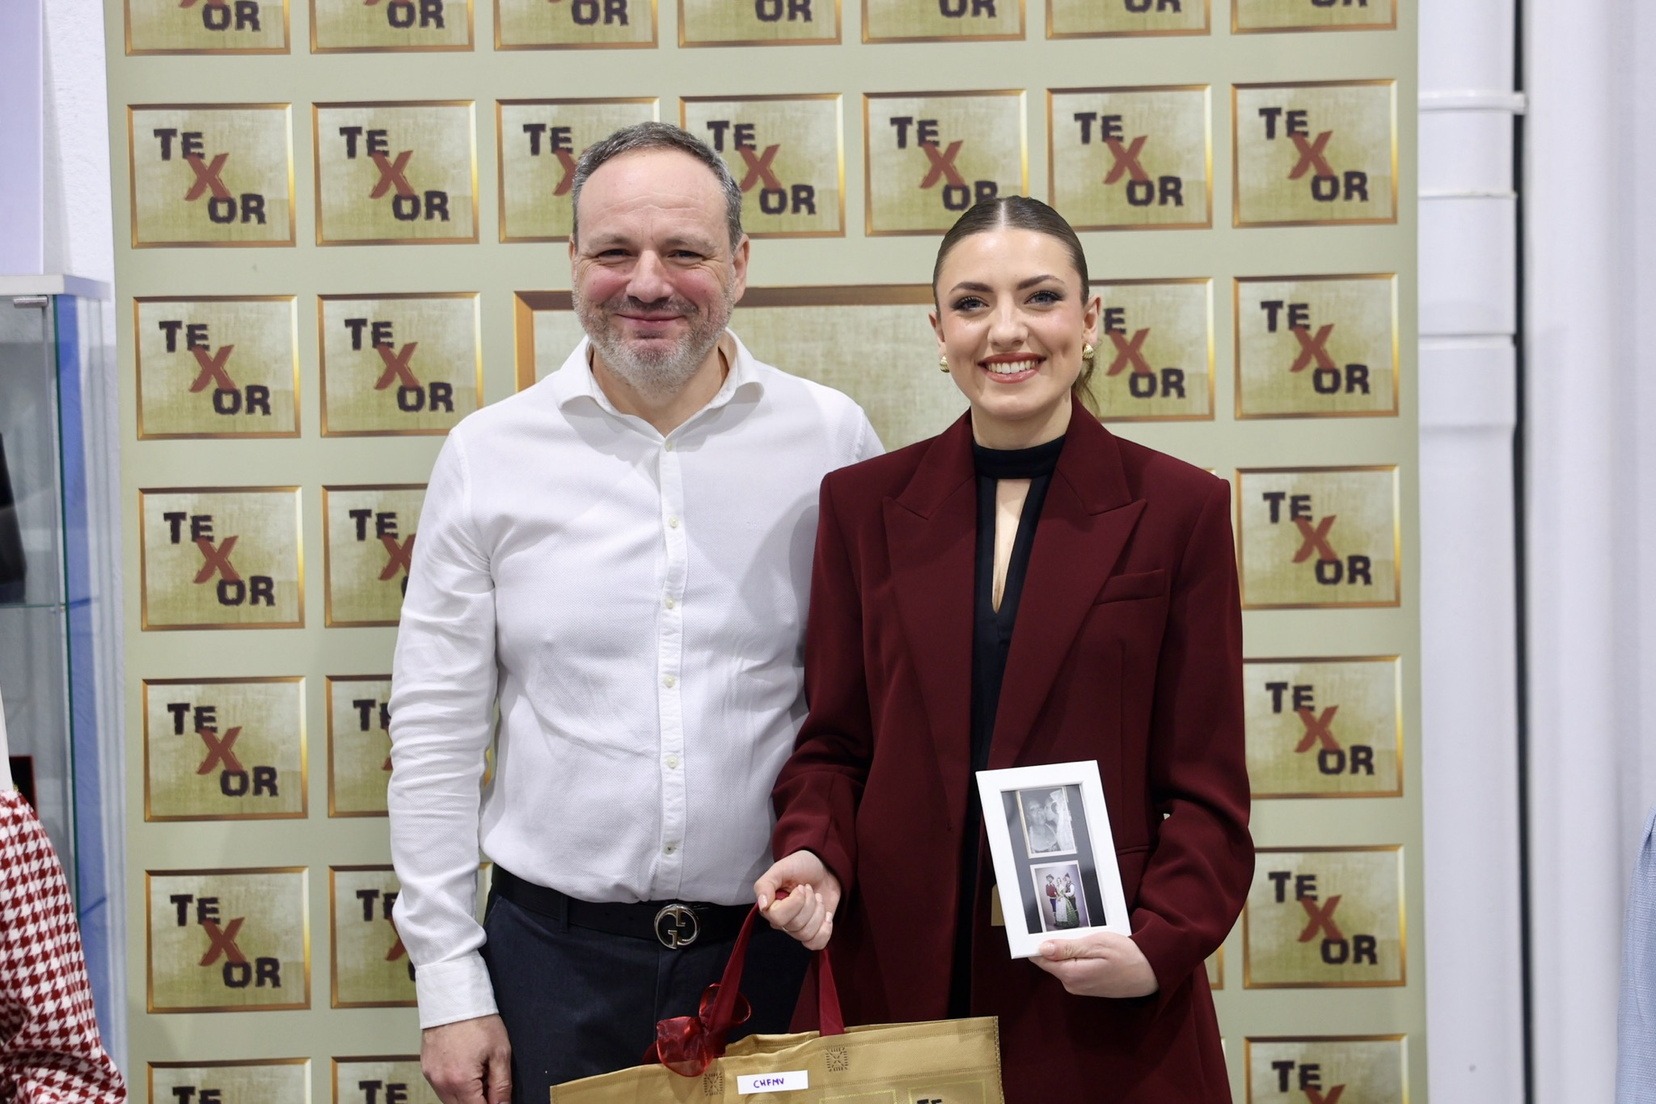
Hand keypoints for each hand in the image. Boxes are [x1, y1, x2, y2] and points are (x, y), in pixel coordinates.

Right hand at [421, 1014, 512, 1103]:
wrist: (455, 997)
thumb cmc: (479, 1021)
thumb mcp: (500, 1052)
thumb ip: (502, 1085)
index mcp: (461, 1080)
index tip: (498, 1099)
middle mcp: (441, 1082)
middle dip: (478, 1101)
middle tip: (490, 1085)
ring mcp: (431, 1076)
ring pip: (450, 1100)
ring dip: (465, 1096)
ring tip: (479, 1073)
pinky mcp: (426, 1068)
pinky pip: (441, 1088)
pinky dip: (454, 1086)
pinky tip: (465, 1069)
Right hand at [754, 851, 840, 950]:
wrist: (824, 867)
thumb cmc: (800, 866)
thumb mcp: (781, 868)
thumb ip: (765, 885)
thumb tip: (762, 906)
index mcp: (770, 907)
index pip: (778, 918)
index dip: (795, 903)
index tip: (801, 887)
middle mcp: (782, 921)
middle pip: (795, 926)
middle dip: (809, 904)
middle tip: (809, 889)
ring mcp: (798, 928)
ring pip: (806, 935)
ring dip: (818, 912)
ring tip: (818, 897)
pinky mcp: (813, 932)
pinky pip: (816, 944)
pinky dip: (825, 930)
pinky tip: (827, 915)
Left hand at [1030, 932, 1158, 998]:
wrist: (1151, 973)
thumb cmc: (1128, 957)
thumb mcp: (1097, 944)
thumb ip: (1068, 948)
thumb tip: (1042, 948)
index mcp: (1071, 974)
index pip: (1041, 958)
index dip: (1039, 942)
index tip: (1043, 928)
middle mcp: (1071, 984)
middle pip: (1051, 959)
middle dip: (1058, 944)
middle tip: (1075, 930)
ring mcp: (1079, 987)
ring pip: (1063, 963)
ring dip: (1070, 949)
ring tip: (1088, 939)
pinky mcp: (1087, 985)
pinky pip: (1074, 967)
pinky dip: (1079, 956)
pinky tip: (1093, 949)